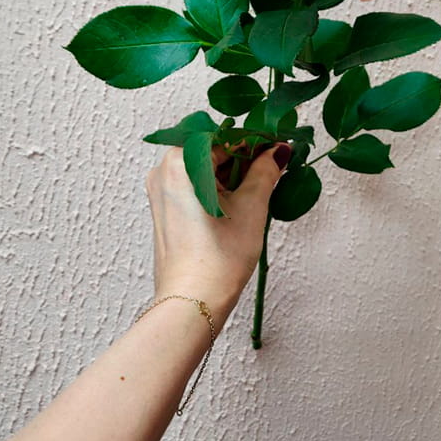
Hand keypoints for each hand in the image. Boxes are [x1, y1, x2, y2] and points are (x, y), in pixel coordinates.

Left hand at [145, 144, 289, 325]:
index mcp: (181, 161)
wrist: (192, 302)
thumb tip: (277, 152)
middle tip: (274, 167)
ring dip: (233, 174)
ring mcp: (161, 191)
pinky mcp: (165, 209)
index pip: (226, 138)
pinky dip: (218, 187)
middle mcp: (164, 171)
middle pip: (213, 151)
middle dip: (245, 158)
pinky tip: (240, 201)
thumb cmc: (217, 258)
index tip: (278, 147)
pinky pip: (195, 185)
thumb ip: (265, 170)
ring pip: (205, 168)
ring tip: (260, 186)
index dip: (256, 142)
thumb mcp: (251, 206)